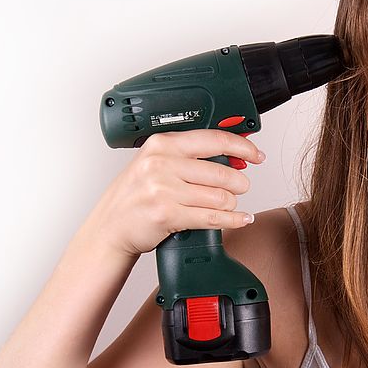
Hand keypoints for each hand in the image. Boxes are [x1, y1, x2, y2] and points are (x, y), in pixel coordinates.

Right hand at [89, 129, 265, 257]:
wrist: (110, 227)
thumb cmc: (135, 196)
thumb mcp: (156, 164)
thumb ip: (189, 157)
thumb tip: (232, 155)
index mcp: (162, 144)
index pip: (214, 139)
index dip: (242, 146)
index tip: (256, 154)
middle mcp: (162, 163)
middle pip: (222, 172)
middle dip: (239, 183)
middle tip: (240, 187)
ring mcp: (163, 189)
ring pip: (220, 196)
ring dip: (231, 204)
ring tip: (228, 206)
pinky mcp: (167, 214)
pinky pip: (213, 217)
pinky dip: (232, 220)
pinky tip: (240, 218)